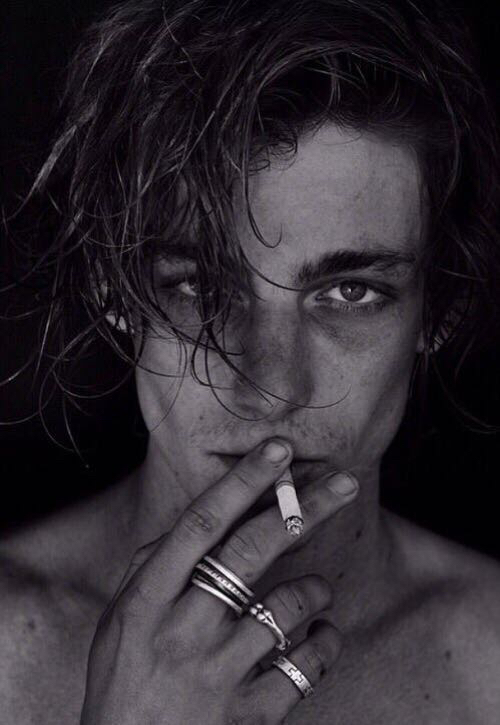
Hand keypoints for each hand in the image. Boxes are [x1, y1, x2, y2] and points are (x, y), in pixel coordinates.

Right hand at [80, 439, 357, 724]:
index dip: (242, 482)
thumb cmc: (125, 682)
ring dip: (315, 590)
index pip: (200, 525)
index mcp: (147, 601)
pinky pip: (308, 666)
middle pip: (251, 552)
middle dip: (303, 509)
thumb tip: (202, 518)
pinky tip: (320, 639)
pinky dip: (326, 644)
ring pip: (290, 607)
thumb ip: (153, 567)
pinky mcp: (249, 718)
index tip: (278, 450)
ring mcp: (216, 676)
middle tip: (344, 483)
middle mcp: (182, 631)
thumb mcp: (120, 622)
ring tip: (314, 592)